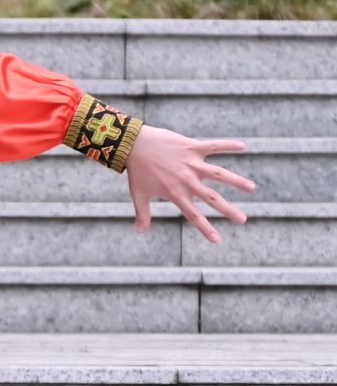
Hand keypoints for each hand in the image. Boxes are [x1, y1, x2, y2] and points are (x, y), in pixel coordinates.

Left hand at [125, 125, 253, 243]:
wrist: (133, 144)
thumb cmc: (137, 171)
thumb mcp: (138, 194)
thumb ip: (143, 213)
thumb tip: (140, 231)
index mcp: (176, 193)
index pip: (194, 215)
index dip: (205, 228)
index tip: (217, 240)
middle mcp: (187, 181)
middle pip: (212, 198)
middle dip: (228, 210)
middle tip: (243, 220)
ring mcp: (191, 163)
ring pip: (219, 173)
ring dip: (236, 180)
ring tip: (252, 187)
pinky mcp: (192, 147)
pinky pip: (214, 145)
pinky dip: (228, 145)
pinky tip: (243, 145)